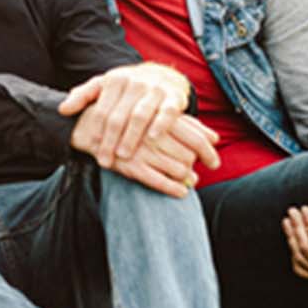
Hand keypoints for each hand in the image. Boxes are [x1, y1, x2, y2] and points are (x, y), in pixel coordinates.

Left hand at [61, 62, 193, 168]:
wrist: (163, 75)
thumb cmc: (127, 87)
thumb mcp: (103, 86)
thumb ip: (82, 96)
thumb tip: (62, 110)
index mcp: (114, 80)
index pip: (101, 110)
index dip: (95, 131)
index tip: (90, 148)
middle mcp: (134, 82)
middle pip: (118, 116)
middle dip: (110, 141)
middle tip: (104, 160)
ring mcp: (155, 89)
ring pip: (140, 115)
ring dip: (131, 137)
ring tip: (123, 155)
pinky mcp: (174, 97)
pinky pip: (167, 112)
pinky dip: (160, 124)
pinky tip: (152, 138)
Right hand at [97, 114, 220, 198]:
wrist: (93, 125)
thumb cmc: (132, 119)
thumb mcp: (158, 116)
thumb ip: (188, 125)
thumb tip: (214, 138)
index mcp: (162, 118)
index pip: (196, 138)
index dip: (209, 153)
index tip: (214, 163)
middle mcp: (153, 133)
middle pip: (189, 156)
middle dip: (195, 166)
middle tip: (196, 172)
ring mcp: (142, 150)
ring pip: (179, 169)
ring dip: (188, 178)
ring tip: (189, 180)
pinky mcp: (131, 166)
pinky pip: (160, 182)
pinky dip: (175, 189)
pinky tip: (181, 192)